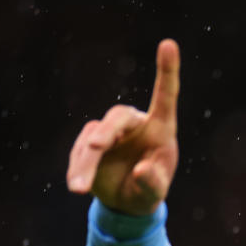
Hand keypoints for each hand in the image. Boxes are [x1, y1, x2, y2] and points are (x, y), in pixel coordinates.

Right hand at [66, 39, 179, 215]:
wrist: (126, 202)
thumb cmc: (148, 190)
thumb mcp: (154, 193)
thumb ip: (153, 183)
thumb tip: (142, 170)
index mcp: (159, 128)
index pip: (165, 96)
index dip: (167, 71)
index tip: (168, 44)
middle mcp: (132, 125)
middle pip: (117, 118)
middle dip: (105, 131)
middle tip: (94, 146)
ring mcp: (108, 133)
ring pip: (92, 138)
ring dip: (84, 162)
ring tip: (78, 189)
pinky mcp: (88, 144)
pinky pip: (79, 154)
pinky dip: (76, 169)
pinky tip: (77, 186)